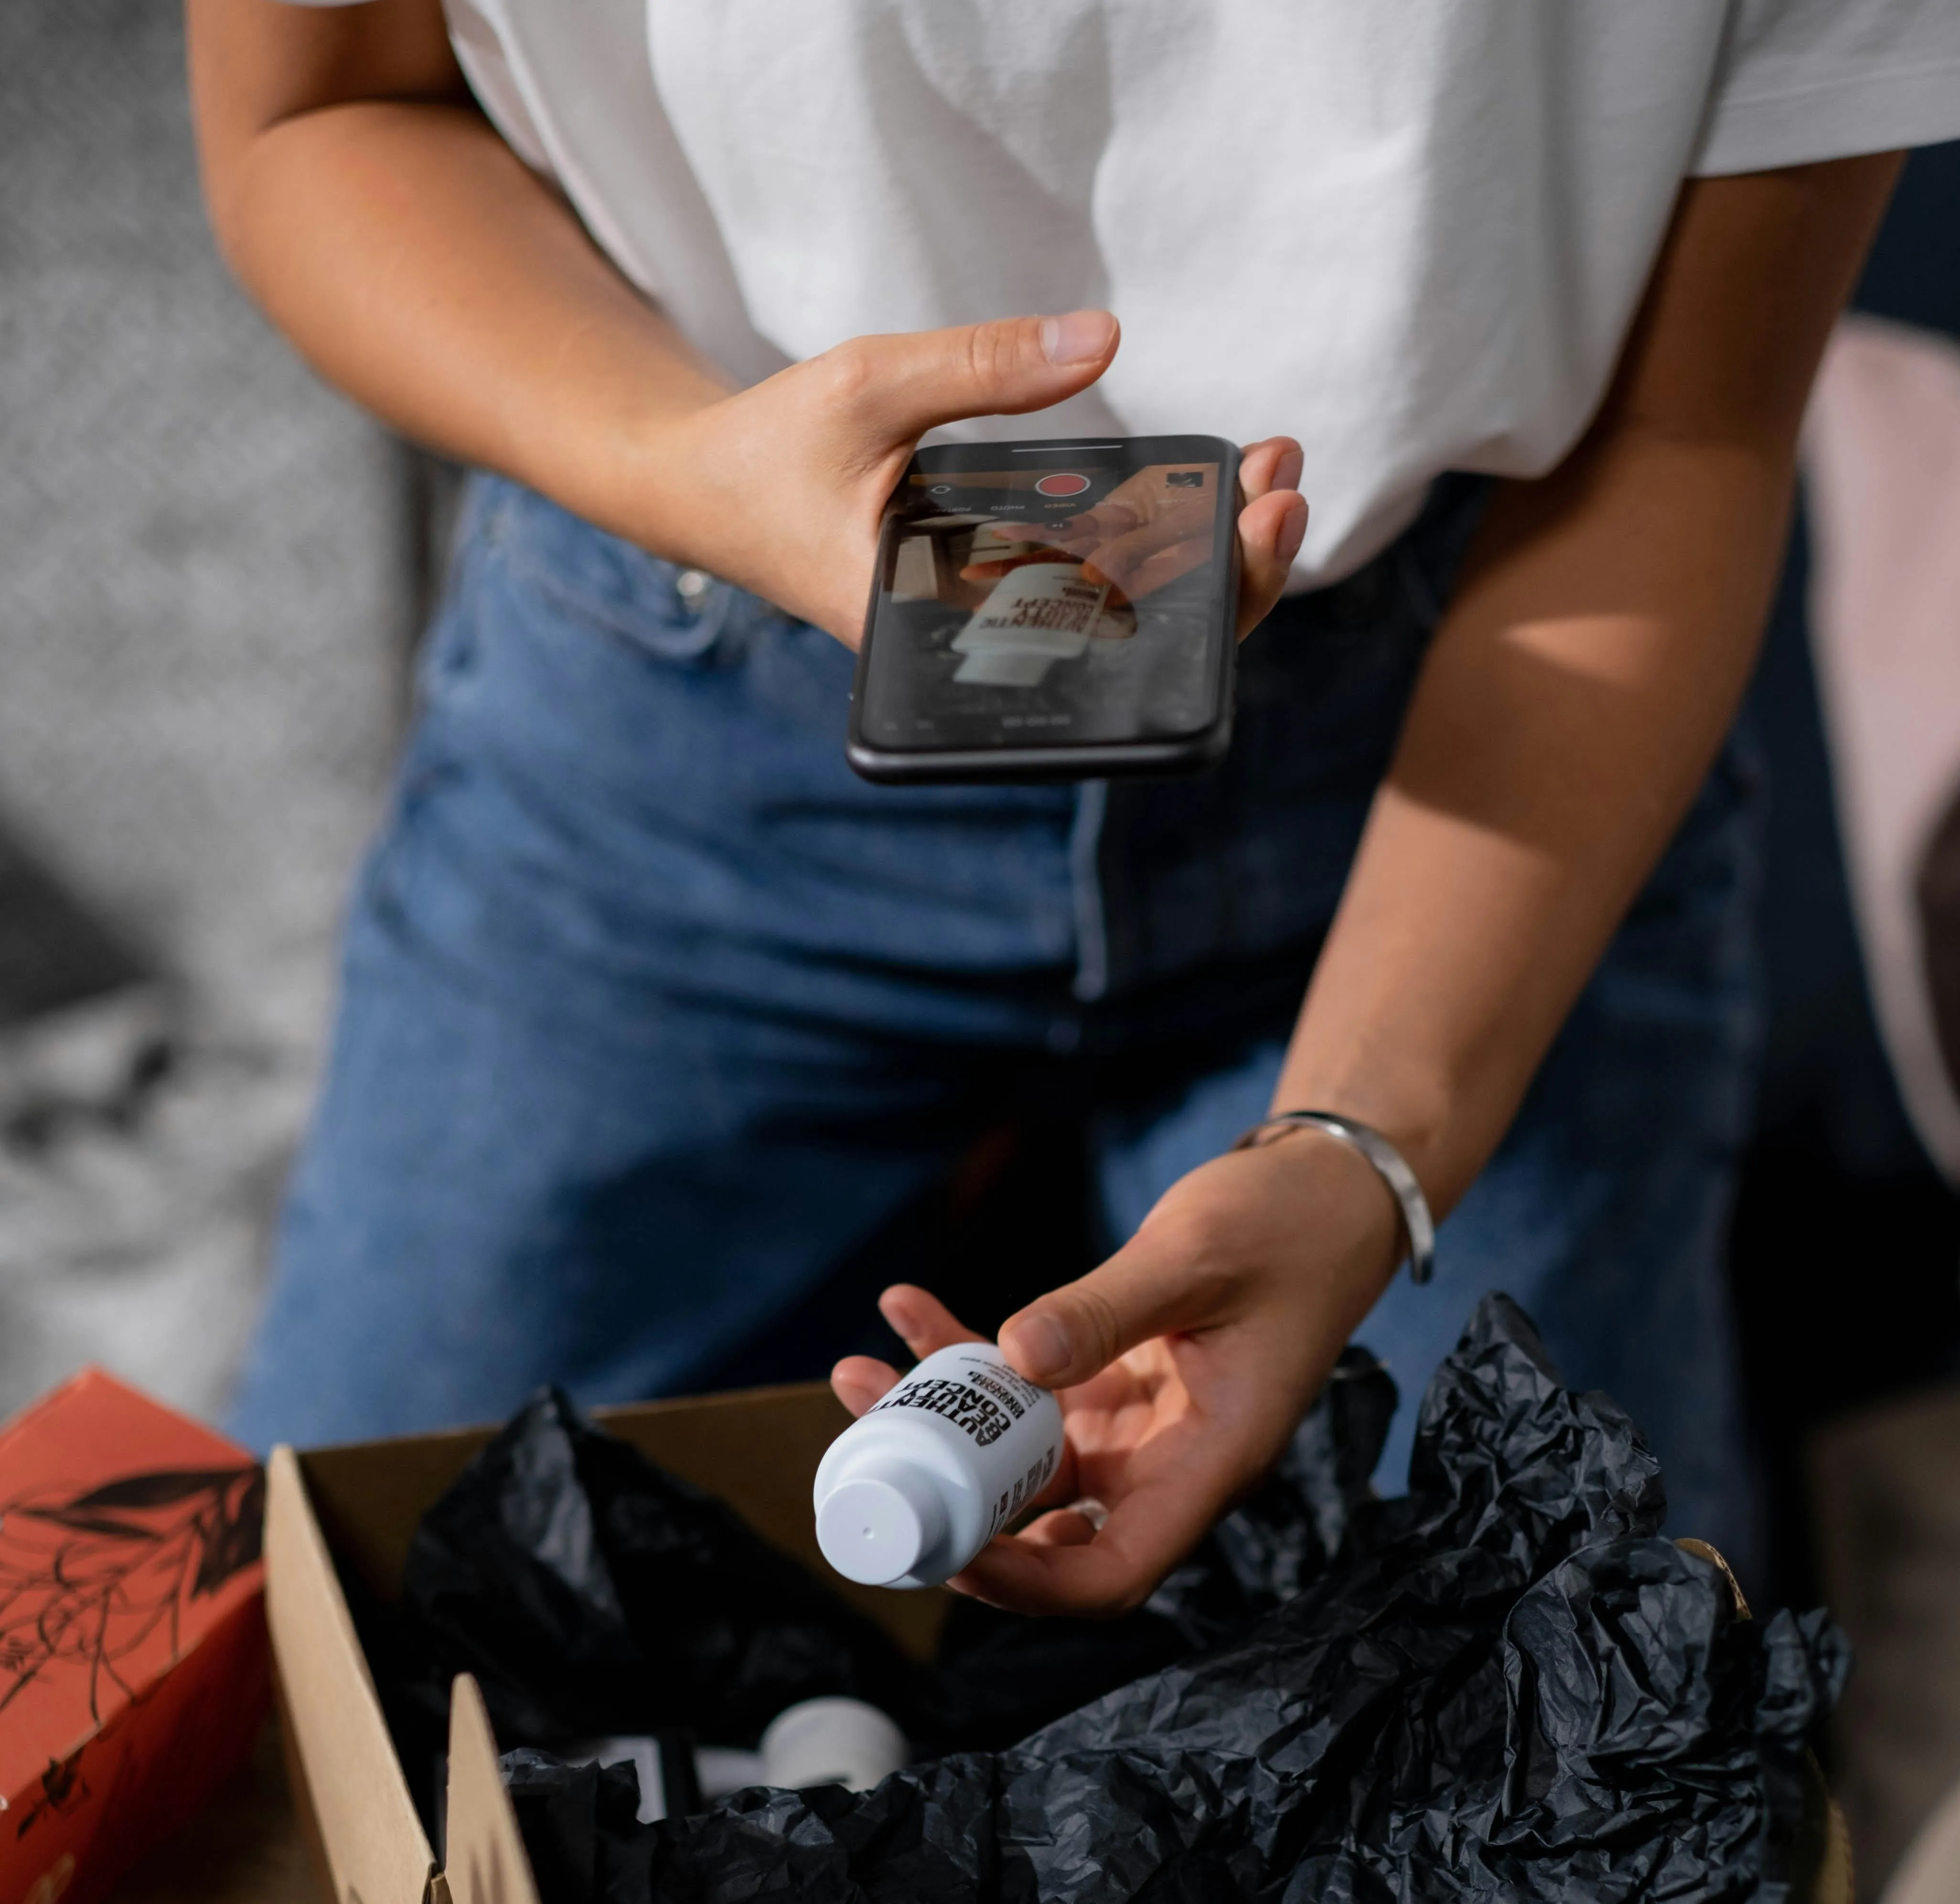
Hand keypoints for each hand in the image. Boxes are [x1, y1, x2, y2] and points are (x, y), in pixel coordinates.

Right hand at [629, 310, 1306, 645]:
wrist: (707, 493)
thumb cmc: (772, 451)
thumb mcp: (868, 386)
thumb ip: (981, 365)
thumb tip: (1103, 339)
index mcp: (940, 625)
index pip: (1101, 641)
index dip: (1204, 594)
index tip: (1259, 521)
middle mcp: (972, 643)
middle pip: (1134, 641)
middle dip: (1229, 570)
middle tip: (1284, 487)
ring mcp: (985, 623)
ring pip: (1120, 616)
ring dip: (1201, 553)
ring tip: (1267, 474)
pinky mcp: (990, 592)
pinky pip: (1088, 584)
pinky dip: (1152, 542)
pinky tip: (1202, 490)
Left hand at [830, 1127, 1402, 1615]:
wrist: (1326, 1190)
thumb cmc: (1287, 1227)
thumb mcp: (1195, 1259)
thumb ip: (1107, 1311)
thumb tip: (1013, 1356)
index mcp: (1211, 1461)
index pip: (1113, 1573)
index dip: (1028, 1585)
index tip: (948, 1550)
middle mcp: (1169, 1460)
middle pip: (1050, 1525)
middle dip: (954, 1500)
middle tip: (869, 1459)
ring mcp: (1138, 1424)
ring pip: (1023, 1455)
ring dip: (943, 1422)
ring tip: (859, 1372)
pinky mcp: (1115, 1381)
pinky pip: (1030, 1388)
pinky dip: (970, 1355)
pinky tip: (910, 1309)